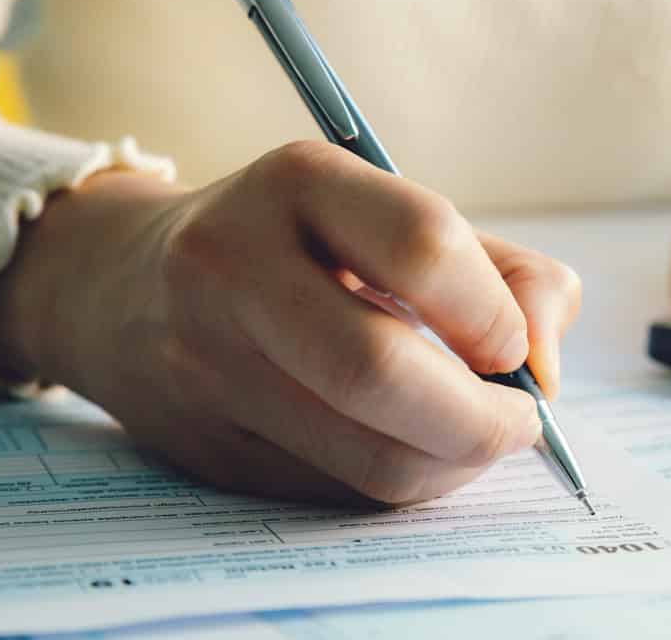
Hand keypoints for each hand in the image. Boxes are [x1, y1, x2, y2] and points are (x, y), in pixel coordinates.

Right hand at [0, 141, 581, 505]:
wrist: (125, 285)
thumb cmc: (304, 246)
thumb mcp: (399, 217)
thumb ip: (505, 274)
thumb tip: (545, 368)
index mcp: (298, 182)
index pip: (422, 248)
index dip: (494, 314)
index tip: (517, 348)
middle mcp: (234, 264)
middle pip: (379, 370)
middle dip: (480, 418)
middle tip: (520, 421)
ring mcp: (207, 360)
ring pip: (363, 453)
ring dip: (452, 464)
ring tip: (477, 438)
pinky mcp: (205, 443)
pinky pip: (336, 489)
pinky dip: (402, 481)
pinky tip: (415, 450)